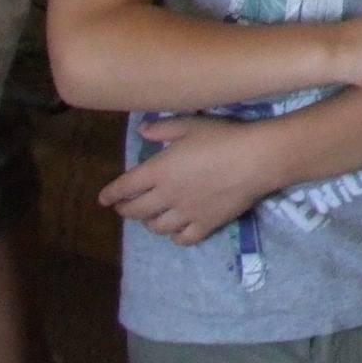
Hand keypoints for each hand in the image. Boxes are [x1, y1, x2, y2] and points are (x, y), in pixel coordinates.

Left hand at [100, 116, 271, 244]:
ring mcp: (185, 213)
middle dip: (126, 210)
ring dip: (150, 222)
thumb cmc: (224, 136)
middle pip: (136, 211)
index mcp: (158, 170)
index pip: (124, 187)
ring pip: (156, 227)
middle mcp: (166, 196)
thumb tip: (142, 131)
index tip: (103, 199)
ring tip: (153, 216)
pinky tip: (178, 228)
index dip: (110, 194)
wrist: (258, 159)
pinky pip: (182, 238)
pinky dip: (175, 235)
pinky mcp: (205, 224)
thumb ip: (163, 128)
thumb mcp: (191, 124)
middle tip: (125, 207)